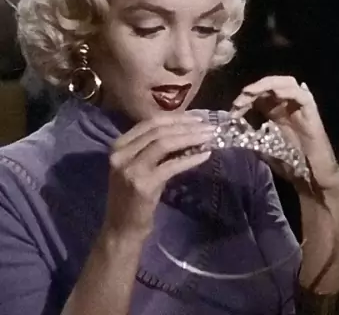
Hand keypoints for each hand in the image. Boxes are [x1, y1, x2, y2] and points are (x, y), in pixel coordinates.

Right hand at [103, 113, 214, 240]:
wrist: (121, 229)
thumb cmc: (133, 196)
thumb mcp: (139, 166)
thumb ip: (155, 148)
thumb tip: (188, 131)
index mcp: (119, 145)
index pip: (150, 122)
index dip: (176, 118)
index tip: (197, 118)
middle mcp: (121, 153)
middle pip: (159, 130)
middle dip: (187, 126)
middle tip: (208, 126)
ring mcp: (131, 169)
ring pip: (165, 143)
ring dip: (191, 138)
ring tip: (209, 137)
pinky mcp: (144, 185)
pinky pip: (172, 165)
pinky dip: (191, 159)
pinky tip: (205, 155)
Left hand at [231, 76, 338, 191]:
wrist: (312, 177)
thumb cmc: (289, 164)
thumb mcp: (264, 146)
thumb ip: (252, 134)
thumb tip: (233, 126)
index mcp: (276, 111)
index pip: (260, 94)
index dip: (245, 98)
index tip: (233, 109)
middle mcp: (288, 105)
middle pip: (271, 83)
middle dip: (253, 88)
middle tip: (239, 101)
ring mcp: (301, 106)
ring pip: (286, 82)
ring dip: (266, 85)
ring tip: (250, 93)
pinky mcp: (312, 111)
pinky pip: (301, 95)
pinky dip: (287, 91)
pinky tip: (274, 94)